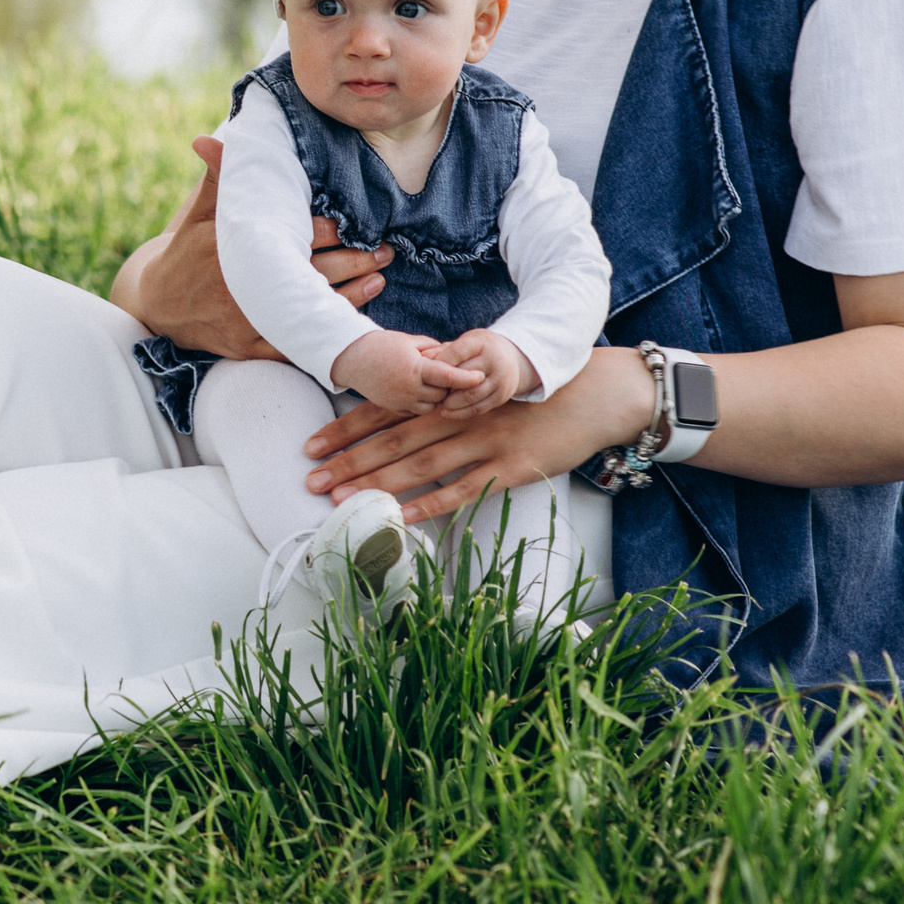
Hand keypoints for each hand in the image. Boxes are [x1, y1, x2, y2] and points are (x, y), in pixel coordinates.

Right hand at [114, 135, 391, 359]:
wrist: (157, 304)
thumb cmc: (187, 251)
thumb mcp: (200, 214)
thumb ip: (217, 179)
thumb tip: (209, 140)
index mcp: (234, 248)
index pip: (289, 236)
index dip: (326, 230)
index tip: (352, 223)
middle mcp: (242, 285)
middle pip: (309, 272)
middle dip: (352, 260)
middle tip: (385, 250)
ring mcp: (247, 320)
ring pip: (307, 308)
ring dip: (349, 293)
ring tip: (380, 276)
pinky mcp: (250, 348)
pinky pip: (296, 342)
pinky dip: (325, 329)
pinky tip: (353, 316)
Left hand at [300, 345, 656, 526]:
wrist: (593, 395)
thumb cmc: (532, 393)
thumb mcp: (483, 386)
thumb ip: (443, 398)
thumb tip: (400, 415)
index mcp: (449, 395)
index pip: (387, 410)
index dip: (346, 428)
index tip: (312, 445)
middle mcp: (460, 414)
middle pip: (394, 438)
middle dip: (348, 460)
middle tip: (311, 480)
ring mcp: (485, 441)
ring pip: (421, 464)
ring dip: (377, 482)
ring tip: (341, 501)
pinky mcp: (510, 468)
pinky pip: (464, 489)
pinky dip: (430, 504)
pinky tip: (400, 516)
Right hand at [330, 329, 485, 415]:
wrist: (351, 359)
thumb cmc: (381, 345)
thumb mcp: (409, 341)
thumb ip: (433, 349)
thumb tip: (452, 355)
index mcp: (415, 368)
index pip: (448, 376)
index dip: (466, 377)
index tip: (480, 376)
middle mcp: (409, 388)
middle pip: (443, 394)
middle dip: (450, 386)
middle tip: (456, 374)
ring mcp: (401, 400)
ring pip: (432, 406)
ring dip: (438, 396)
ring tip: (437, 383)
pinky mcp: (394, 407)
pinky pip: (417, 410)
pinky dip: (424, 402)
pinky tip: (423, 391)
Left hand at [427, 329, 539, 416]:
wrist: (514, 359)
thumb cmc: (480, 349)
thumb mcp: (466, 343)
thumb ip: (445, 350)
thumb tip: (422, 357)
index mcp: (482, 343)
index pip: (458, 352)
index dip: (439, 363)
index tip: (425, 371)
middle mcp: (494, 360)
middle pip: (463, 376)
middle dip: (443, 386)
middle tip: (427, 392)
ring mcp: (500, 380)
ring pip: (470, 395)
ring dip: (450, 402)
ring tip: (437, 403)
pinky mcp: (502, 396)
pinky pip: (479, 408)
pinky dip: (460, 413)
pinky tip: (447, 413)